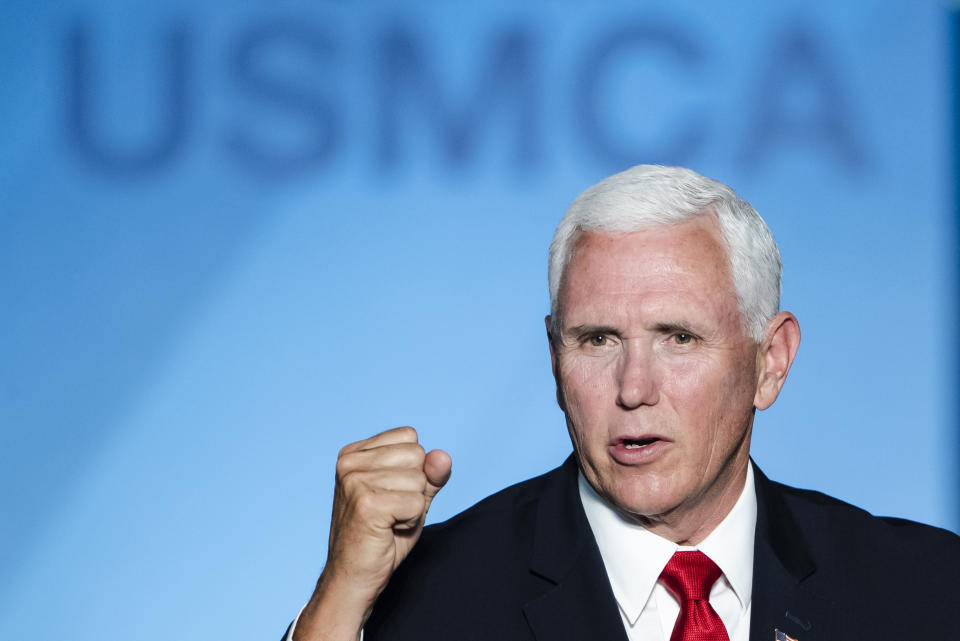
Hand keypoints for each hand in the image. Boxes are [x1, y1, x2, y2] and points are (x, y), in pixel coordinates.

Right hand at [294, 427, 451, 640]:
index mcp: (354, 452)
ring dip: (413, 506)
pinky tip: (388, 530)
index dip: (413, 469)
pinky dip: (411, 521)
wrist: (354, 577)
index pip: (410, 437)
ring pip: (419, 479)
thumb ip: (430, 473)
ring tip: (388, 521)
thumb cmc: (382, 536)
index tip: (390, 494)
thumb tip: (443, 456)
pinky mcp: (366, 504)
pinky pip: (417, 503)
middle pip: (416, 454)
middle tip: (391, 511)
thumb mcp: (411, 496)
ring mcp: (355, 481)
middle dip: (414, 487)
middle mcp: (349, 462)